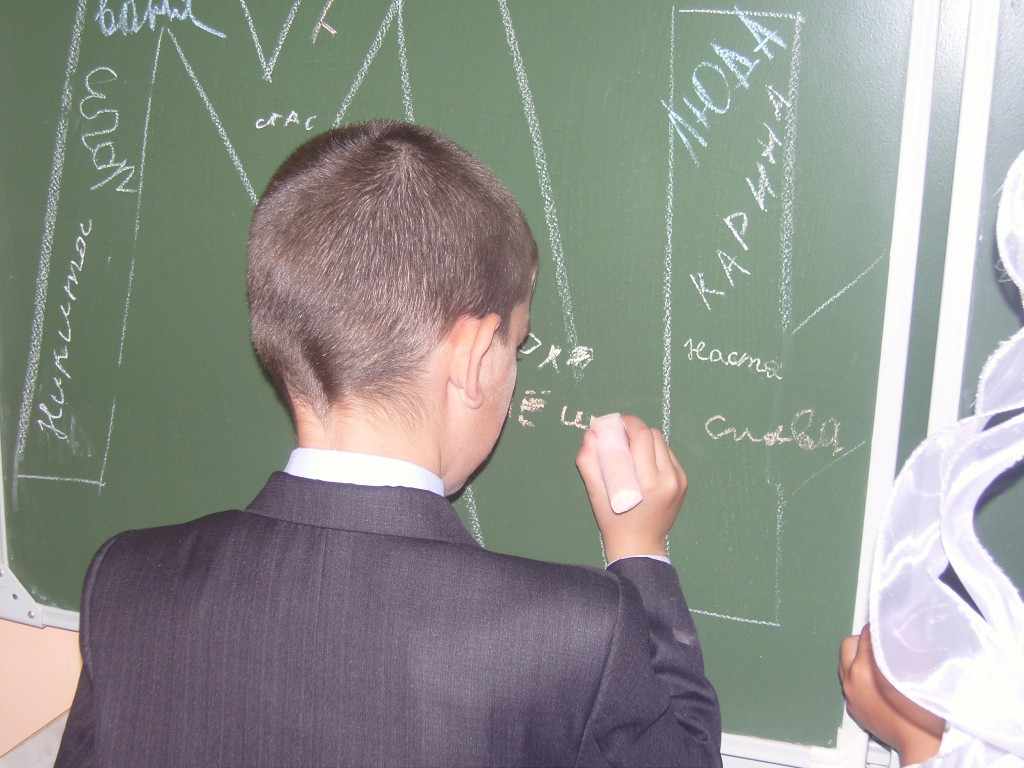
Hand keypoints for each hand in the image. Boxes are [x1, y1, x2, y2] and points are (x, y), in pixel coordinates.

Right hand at [575, 414, 685, 562]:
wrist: (639, 546)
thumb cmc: (614, 521)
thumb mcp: (595, 494)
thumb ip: (588, 462)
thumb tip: (591, 433)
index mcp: (649, 481)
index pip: (643, 436)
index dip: (628, 423)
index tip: (615, 423)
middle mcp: (669, 479)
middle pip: (654, 435)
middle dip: (636, 430)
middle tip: (620, 436)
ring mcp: (679, 481)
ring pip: (663, 444)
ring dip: (646, 441)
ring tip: (631, 450)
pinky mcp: (683, 483)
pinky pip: (669, 456)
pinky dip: (655, 453)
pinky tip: (643, 463)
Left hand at [839, 624, 943, 765]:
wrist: (920, 743)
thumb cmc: (923, 711)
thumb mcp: (920, 670)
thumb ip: (909, 646)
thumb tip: (907, 629)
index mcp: (865, 668)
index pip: (866, 633)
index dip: (879, 627)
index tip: (886, 625)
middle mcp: (852, 679)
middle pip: (848, 644)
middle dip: (864, 640)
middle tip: (880, 643)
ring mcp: (850, 694)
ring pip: (844, 663)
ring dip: (858, 658)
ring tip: (877, 661)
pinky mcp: (853, 707)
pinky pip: (848, 683)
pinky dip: (858, 677)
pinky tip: (875, 681)